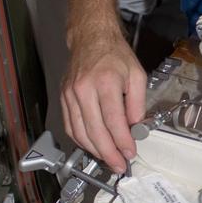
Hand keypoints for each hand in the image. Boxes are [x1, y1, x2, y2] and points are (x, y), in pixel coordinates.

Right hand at [61, 25, 147, 173]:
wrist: (91, 38)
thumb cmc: (114, 55)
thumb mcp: (137, 74)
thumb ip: (137, 103)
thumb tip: (135, 127)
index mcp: (105, 82)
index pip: (113, 121)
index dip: (122, 142)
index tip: (130, 153)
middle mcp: (84, 89)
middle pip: (95, 131)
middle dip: (108, 153)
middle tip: (119, 165)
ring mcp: (70, 95)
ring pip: (80, 132)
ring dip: (94, 151)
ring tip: (108, 159)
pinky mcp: (63, 98)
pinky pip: (70, 126)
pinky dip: (81, 140)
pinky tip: (93, 146)